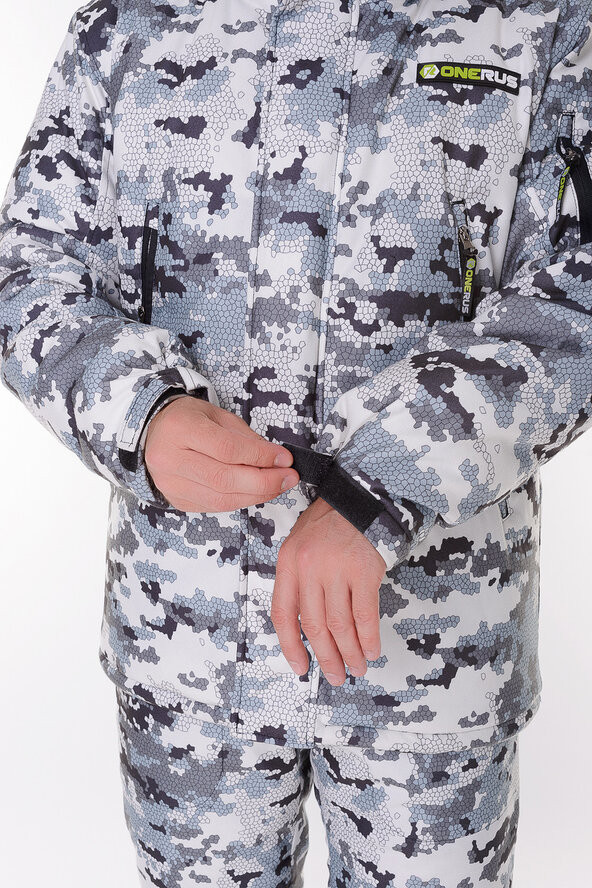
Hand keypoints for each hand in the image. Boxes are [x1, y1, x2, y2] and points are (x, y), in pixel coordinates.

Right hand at [144, 396, 298, 511]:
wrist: (152, 433)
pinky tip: (255, 492)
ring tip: (277, 486)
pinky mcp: (176, 500)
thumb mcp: (216, 415)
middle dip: (264, 482)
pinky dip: (240, 501)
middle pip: (224, 479)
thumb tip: (275, 458)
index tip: (284, 459)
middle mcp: (170, 459)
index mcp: (181, 429)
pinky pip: (214, 506)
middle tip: (288, 478)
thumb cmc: (187, 420)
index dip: (260, 457)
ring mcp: (170, 484)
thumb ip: (245, 437)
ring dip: (256, 495)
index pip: (227, 449)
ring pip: (221, 499)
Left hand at [271, 496, 386, 685]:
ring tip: (356, 668)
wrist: (362, 495)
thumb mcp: (301, 544)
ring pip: (340, 625)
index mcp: (288, 563)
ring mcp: (337, 569)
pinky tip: (371, 649)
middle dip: (325, 657)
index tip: (300, 666)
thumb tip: (307, 626)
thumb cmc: (331, 521)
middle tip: (334, 676)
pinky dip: (369, 637)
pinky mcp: (364, 570)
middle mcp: (309, 567)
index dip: (290, 646)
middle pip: (314, 625)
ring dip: (349, 653)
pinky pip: (365, 614)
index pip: (283, 614)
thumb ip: (299, 580)